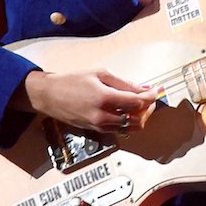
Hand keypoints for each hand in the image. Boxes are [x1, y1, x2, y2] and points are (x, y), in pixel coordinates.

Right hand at [18, 69, 159, 134]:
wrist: (49, 95)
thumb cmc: (73, 81)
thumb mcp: (100, 74)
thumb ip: (125, 83)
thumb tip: (145, 89)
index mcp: (104, 98)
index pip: (137, 102)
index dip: (150, 97)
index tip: (156, 90)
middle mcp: (102, 116)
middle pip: (137, 118)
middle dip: (148, 108)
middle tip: (149, 98)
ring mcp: (99, 126)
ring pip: (130, 128)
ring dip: (141, 118)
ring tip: (140, 106)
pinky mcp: (96, 130)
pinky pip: (120, 131)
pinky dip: (129, 123)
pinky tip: (128, 112)